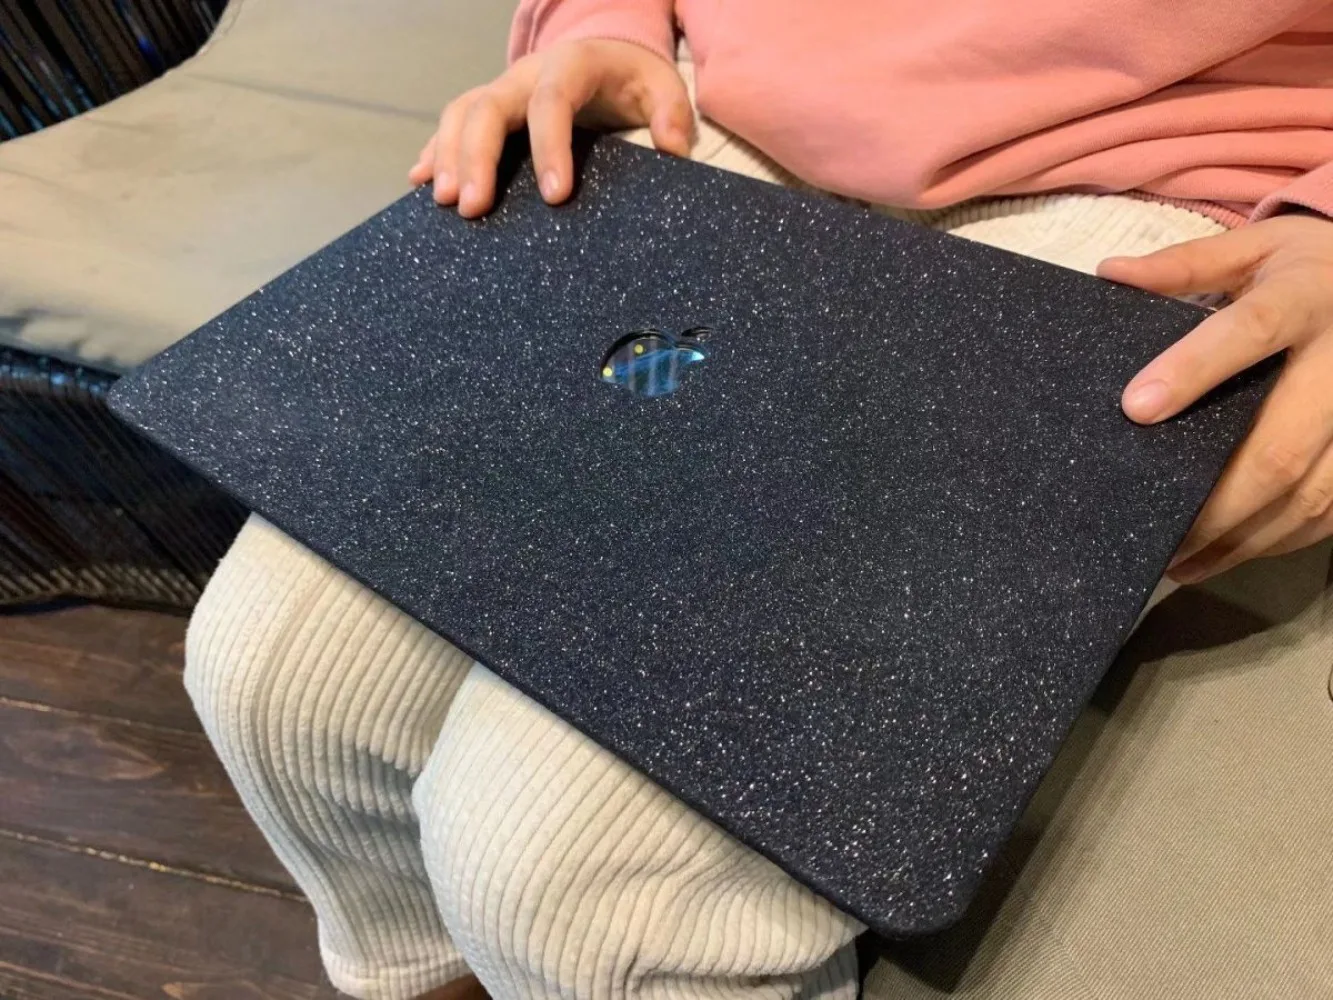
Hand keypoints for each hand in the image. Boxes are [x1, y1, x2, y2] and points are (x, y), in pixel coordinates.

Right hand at [409, 40, 691, 217]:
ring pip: (461, 112)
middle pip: (489, 107)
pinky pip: (452, 123)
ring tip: (445, 202)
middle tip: (473, 208)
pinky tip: (420, 181)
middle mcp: (527, 73)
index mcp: (572, 65)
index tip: (555, 197)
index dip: (550, 147)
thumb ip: (672, 116)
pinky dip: (434, 150)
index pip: (553, 102)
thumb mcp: (663, 88)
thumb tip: (672, 150)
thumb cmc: (634, 79)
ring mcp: (502, 88)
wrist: (606, 53)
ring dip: (447, 155)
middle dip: (477, 157)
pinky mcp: (488, 105)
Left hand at [1098, 214, 1332, 582]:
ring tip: (1179, 560)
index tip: (1136, 408)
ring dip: (1244, 537)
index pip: (1250, 332)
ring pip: (1312, 493)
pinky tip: (1228, 554)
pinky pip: (1331, 511)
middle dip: (1216, 497)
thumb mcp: (1257, 249)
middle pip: (1282, 446)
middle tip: (1155, 531)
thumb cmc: (1309, 268)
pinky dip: (1280, 540)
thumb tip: (1111, 274)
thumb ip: (1187, 265)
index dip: (1193, 370)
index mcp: (1305, 298)